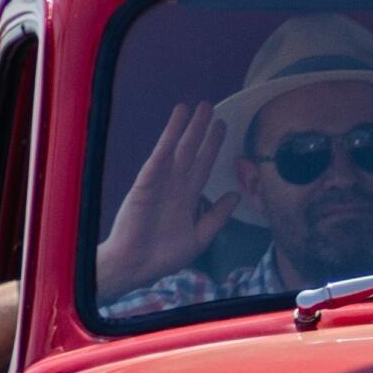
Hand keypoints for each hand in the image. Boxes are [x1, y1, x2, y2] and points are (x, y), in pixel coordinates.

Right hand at [94, 102, 240, 296]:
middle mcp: (175, 186)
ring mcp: (160, 183)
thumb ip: (217, 216)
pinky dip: (167, 141)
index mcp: (187, 198)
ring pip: (175, 149)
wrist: (137, 266)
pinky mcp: (146, 184)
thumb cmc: (164, 255)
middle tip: (211, 107)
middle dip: (201, 130)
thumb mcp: (200, 237)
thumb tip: (235, 196)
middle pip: (191, 151)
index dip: (213, 146)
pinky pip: (159, 159)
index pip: (203, 165)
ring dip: (184, 128)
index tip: (222, 127)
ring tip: (192, 106)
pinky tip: (175, 126)